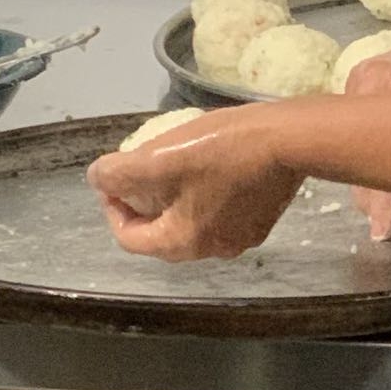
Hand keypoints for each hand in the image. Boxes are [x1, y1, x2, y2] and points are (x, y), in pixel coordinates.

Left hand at [87, 106, 304, 261]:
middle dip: (141, 203)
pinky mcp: (260, 219)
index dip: (111, 207)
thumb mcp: (161, 157)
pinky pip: (217, 212)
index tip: (112, 177)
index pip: (129, 238)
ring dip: (172, 197)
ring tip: (171, 164)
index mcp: (184, 242)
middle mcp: (213, 250)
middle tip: (139, 170)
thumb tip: (97, 178)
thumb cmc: (224, 148)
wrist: (293, 139)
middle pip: (160, 232)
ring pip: (189, 222)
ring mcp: (241, 237)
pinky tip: (205, 164)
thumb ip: (120, 173)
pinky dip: (200, 194)